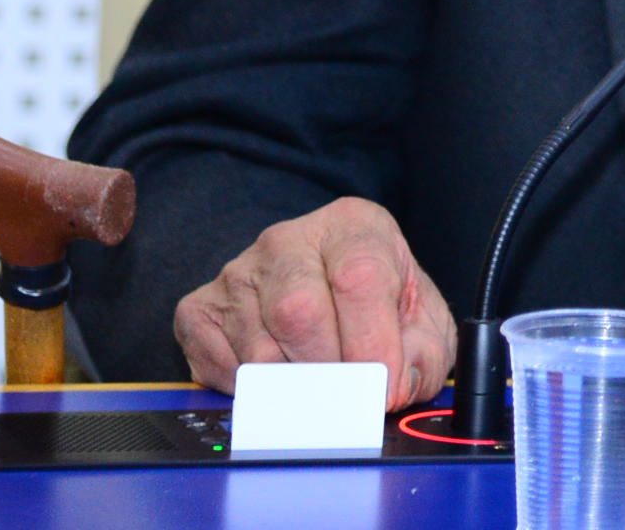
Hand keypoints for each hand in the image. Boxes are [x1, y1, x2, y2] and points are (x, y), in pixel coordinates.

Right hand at [172, 196, 456, 411]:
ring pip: (258, 350)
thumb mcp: (422, 323)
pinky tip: (277, 380)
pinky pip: (221, 365)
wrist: (328, 294)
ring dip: (293, 388)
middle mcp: (289, 240)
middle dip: (329, 372)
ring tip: (317, 389)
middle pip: (299, 312)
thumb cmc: (380, 307)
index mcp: (353, 226)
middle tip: (347, 399)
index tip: (383, 387)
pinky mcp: (200, 307)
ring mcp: (238, 271)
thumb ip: (423, 354)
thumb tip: (394, 388)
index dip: (372, 343)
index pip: (358, 277)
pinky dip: (251, 392)